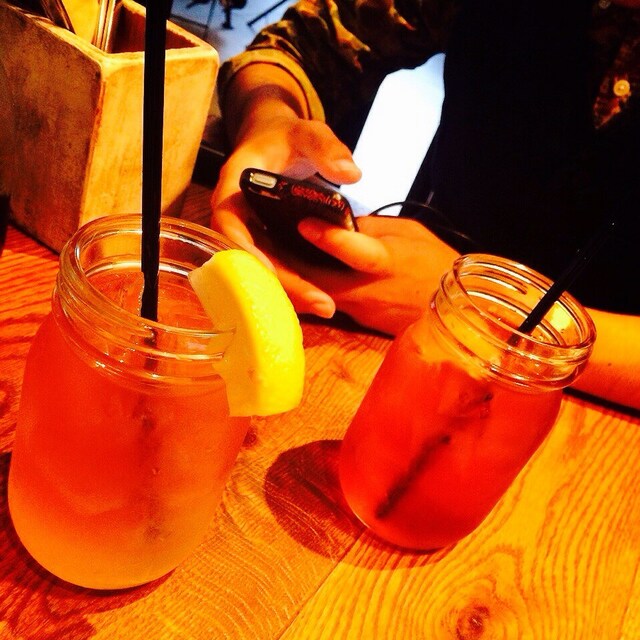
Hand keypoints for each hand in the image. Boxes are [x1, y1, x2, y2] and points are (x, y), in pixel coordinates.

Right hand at [210, 116, 360, 317]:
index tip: (269, 269)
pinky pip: (275, 266)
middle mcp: (237, 214)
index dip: (245, 248)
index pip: (228, 222)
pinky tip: (320, 297)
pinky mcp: (267, 243)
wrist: (282, 144)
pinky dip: (294, 282)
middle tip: (319, 302)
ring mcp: (252, 232)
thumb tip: (351, 173)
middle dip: (281, 282)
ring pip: (263, 267)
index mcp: (235, 185)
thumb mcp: (309, 134)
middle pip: (248, 256)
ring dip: (291, 289)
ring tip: (325, 306)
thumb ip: (327, 148)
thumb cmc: (289, 138)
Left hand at [288, 215, 459, 335]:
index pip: (356, 252)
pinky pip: (327, 302)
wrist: (455, 308)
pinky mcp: (358, 322)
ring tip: (271, 253)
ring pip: (318, 293)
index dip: (330, 239)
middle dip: (289, 263)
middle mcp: (369, 291)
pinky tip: (295, 273)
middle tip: (263, 240)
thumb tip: (335, 222)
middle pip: (318, 281)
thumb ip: (369, 229)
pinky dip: (310, 288)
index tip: (304, 223)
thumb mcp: (408, 233)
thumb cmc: (434, 262)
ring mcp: (361, 310)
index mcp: (388, 263)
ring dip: (295, 277)